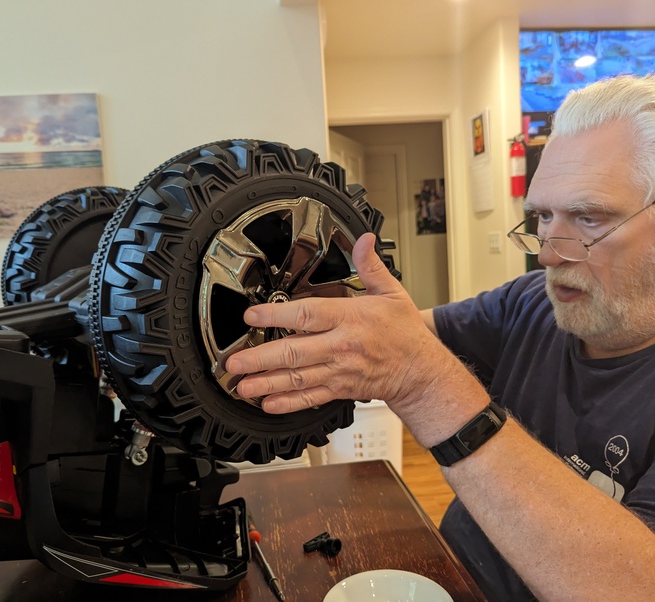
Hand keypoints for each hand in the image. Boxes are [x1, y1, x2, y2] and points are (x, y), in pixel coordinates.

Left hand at [225, 233, 464, 418]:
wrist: (420, 371)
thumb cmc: (404, 333)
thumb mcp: (391, 293)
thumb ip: (371, 266)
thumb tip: (364, 240)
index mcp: (351, 318)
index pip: (308, 314)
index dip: (277, 314)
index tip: (252, 315)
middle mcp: (342, 346)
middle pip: (295, 352)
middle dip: (261, 357)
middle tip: (234, 361)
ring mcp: (339, 371)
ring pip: (298, 378)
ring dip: (267, 382)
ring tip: (242, 385)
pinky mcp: (340, 389)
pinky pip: (310, 398)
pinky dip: (288, 403)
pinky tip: (268, 403)